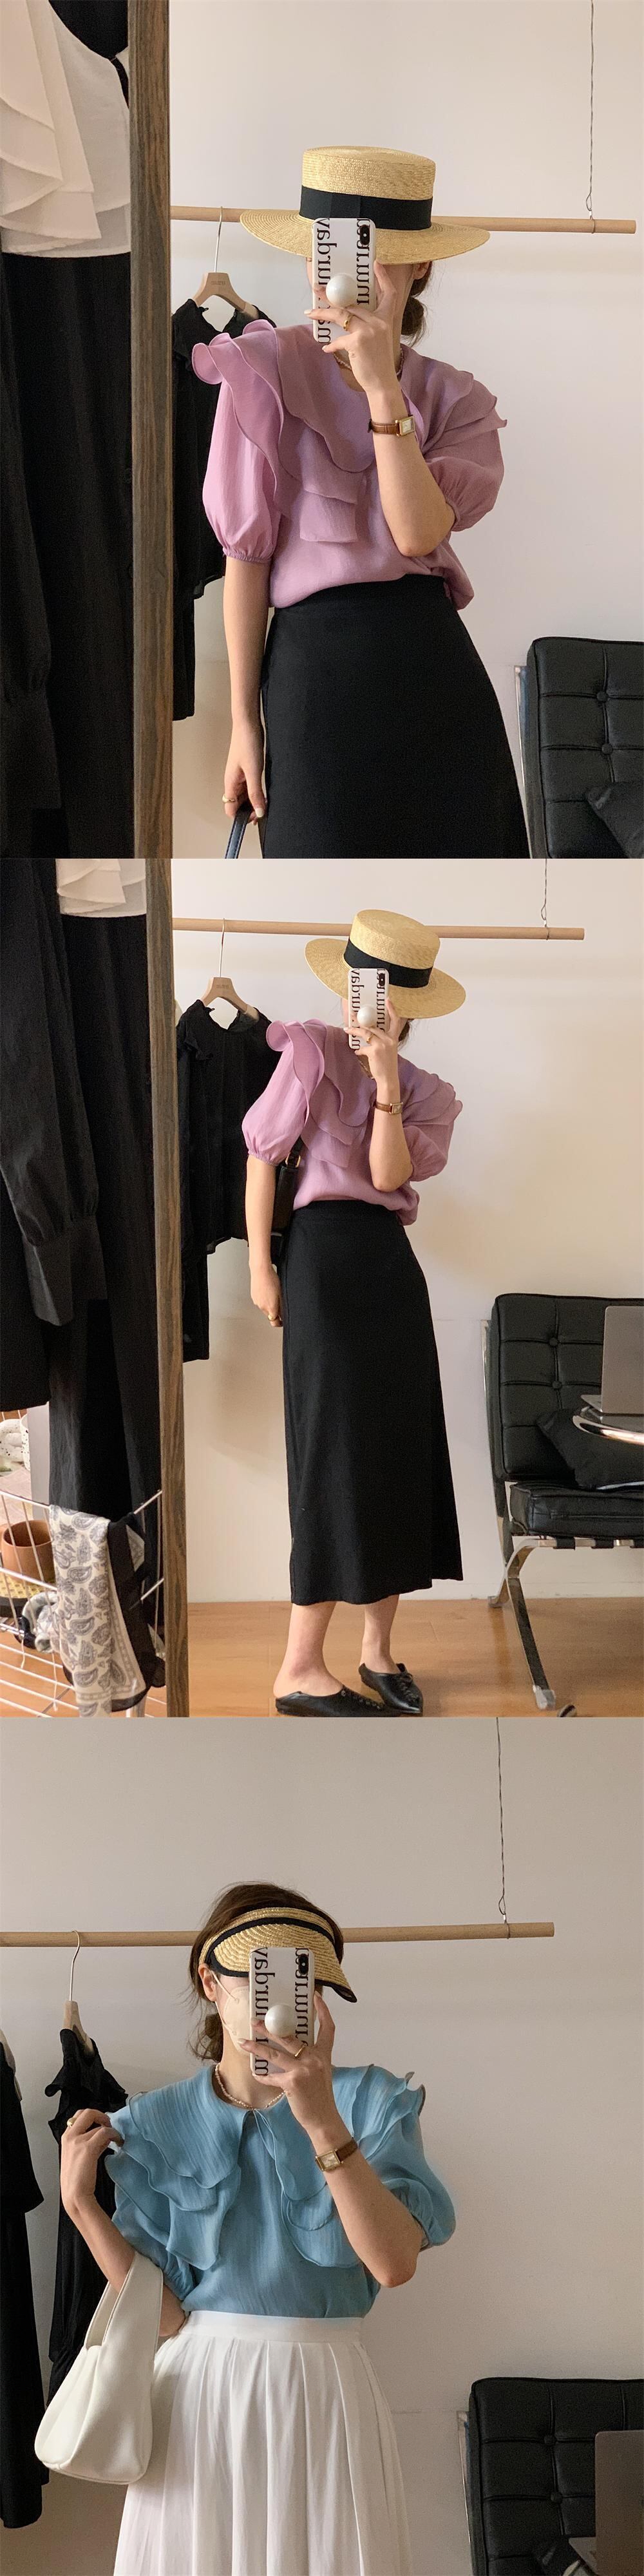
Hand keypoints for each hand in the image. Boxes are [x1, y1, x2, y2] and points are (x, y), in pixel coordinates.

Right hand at [60, 2106, 122, 2217]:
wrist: (74, 2196)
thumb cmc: (76, 2180)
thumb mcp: (78, 2156)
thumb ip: (87, 2143)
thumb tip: (102, 2135)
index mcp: (65, 2138)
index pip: (78, 2116)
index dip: (93, 2118)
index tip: (101, 2125)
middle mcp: (70, 2136)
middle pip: (86, 2112)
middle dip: (101, 2115)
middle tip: (110, 2125)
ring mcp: (78, 2141)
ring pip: (99, 2124)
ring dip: (111, 2129)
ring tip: (116, 2139)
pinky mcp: (88, 2148)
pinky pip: (105, 2132)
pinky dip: (114, 2135)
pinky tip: (118, 2142)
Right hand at [223, 716, 265, 825]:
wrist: (248, 723)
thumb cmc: (246, 743)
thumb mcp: (254, 772)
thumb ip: (256, 794)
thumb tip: (259, 812)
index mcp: (230, 784)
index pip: (230, 810)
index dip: (242, 817)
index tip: (256, 817)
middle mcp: (233, 782)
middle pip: (238, 805)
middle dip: (249, 809)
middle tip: (264, 809)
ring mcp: (239, 776)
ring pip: (244, 796)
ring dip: (254, 800)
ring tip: (266, 798)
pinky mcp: (246, 770)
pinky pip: (249, 786)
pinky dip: (256, 790)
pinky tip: (265, 788)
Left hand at [242, 1993, 346, 2149]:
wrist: (324, 2119)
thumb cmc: (320, 2097)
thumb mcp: (321, 2072)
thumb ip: (311, 2058)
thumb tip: (293, 2047)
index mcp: (324, 2054)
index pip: (327, 2027)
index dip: (322, 2010)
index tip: (314, 1996)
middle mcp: (315, 2058)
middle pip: (290, 2036)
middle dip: (269, 2028)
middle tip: (255, 2021)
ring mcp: (303, 2070)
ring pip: (275, 2053)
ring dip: (257, 2048)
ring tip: (244, 2041)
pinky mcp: (292, 2083)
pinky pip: (272, 2076)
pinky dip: (262, 2076)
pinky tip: (256, 2074)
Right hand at [250, 1264, 281, 1326]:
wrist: (260, 1271)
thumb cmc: (271, 1279)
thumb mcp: (281, 1294)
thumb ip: (282, 1306)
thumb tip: (283, 1315)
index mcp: (271, 1308)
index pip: (275, 1322)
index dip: (279, 1322)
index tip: (282, 1321)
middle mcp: (262, 1307)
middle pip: (270, 1315)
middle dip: (275, 1312)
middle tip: (279, 1303)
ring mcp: (257, 1302)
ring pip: (264, 1308)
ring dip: (269, 1305)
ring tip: (272, 1294)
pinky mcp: (253, 1297)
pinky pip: (260, 1302)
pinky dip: (264, 1299)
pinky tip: (267, 1291)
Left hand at [306, 265, 399, 402]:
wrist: (382, 383)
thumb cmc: (378, 362)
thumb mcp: (378, 339)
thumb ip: (367, 325)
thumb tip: (346, 317)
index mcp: (386, 318)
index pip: (389, 293)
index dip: (383, 278)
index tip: (376, 264)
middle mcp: (379, 321)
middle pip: (352, 303)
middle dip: (331, 297)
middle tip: (317, 290)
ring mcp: (369, 330)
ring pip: (342, 315)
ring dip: (323, 313)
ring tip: (310, 313)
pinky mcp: (358, 341)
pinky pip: (339, 339)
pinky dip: (331, 345)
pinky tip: (326, 348)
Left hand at [348, 996, 404, 1096]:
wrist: (388, 1078)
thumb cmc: (387, 1064)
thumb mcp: (388, 1050)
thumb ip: (381, 1040)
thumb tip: (368, 1034)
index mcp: (393, 1038)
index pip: (395, 1020)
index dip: (392, 1009)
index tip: (387, 1000)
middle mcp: (389, 1039)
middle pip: (373, 1026)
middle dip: (360, 1021)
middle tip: (352, 1015)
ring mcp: (382, 1045)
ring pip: (365, 1033)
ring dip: (354, 1031)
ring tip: (347, 1029)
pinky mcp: (374, 1051)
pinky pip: (362, 1047)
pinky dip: (358, 1050)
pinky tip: (357, 1052)